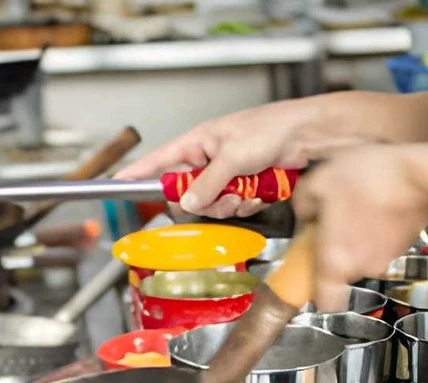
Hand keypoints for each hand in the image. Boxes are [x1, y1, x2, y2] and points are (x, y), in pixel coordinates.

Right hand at [117, 97, 329, 217]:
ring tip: (249, 190)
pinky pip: (235, 208)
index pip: (159, 161)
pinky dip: (248, 205)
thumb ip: (206, 183)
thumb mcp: (233, 157)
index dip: (137, 174)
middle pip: (188, 194)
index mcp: (198, 143)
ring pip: (213, 206)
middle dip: (207, 201)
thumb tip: (186, 203)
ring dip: (232, 204)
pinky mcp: (246, 186)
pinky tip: (260, 192)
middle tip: (225, 193)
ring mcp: (228, 175)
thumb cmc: (272, 129)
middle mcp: (209, 160)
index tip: (118, 185)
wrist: (309, 136)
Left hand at [291, 143, 427, 310]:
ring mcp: (386, 259)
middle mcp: (361, 269)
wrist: (422, 175)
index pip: (326, 302)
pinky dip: (378, 230)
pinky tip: (380, 205)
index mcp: (335, 263)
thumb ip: (303, 207)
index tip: (315, 273)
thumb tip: (306, 219)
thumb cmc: (364, 180)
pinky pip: (381, 243)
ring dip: (358, 237)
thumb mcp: (318, 182)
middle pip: (342, 270)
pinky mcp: (405, 245)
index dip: (319, 294)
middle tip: (335, 221)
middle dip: (337, 250)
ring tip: (360, 205)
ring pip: (362, 255)